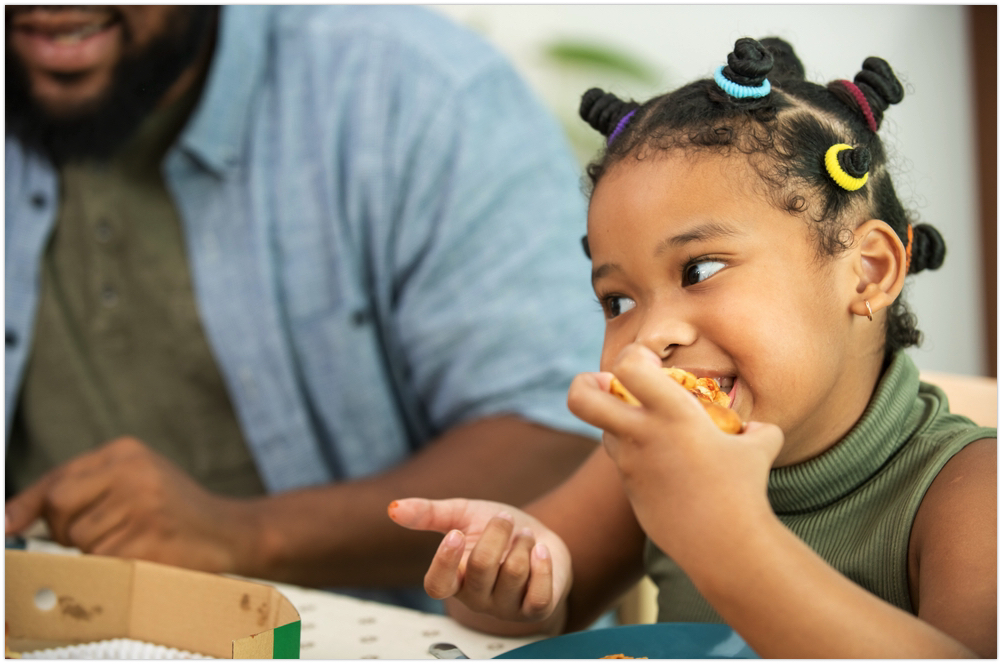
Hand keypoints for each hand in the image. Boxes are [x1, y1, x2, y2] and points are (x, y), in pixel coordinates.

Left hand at [5, 437, 257, 572]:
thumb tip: (11, 520)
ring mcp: (143, 504)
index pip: (57, 480)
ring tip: (135, 541)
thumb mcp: (133, 482)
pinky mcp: (150, 538)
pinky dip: (116, 567)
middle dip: (70, 532)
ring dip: (98, 551)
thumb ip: (82, 490)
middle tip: (105, 534)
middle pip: (61, 508)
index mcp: (126, 452)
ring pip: (82, 540)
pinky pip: (105, 562)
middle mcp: (134, 472)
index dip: (26, 507)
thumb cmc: (173, 511)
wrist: (229, 531)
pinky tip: (144, 554)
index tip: (7, 526)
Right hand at [388, 497, 570, 627]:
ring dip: (522, 543)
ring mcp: (506, 607)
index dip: (444, 562)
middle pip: (481, 567)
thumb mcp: (463, 514)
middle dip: (497, 532)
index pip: (437, 586)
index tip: (456, 533)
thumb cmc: (497, 530)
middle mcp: (476, 598)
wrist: (539, 538)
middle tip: (504, 517)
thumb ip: (429, 513)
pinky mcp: (535, 609)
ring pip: (512, 572)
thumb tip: (393, 508)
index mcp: (454, 579)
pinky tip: (540, 551)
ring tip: (524, 536)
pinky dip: (542, 565)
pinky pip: (539, 594)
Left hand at [566, 344, 783, 567]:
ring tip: (647, 427)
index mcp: (673, 413)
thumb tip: (754, 427)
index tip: (649, 363)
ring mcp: (630, 464)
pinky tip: (665, 467)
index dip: (634, 355)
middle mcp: (642, 434)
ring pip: (603, 431)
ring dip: (616, 423)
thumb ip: (753, 428)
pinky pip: (623, 463)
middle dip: (582, 383)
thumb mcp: (760, 445)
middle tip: (601, 383)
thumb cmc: (744, 490)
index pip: (629, 364)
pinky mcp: (630, 491)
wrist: (724, 544)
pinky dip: (637, 457)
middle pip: (581, 398)